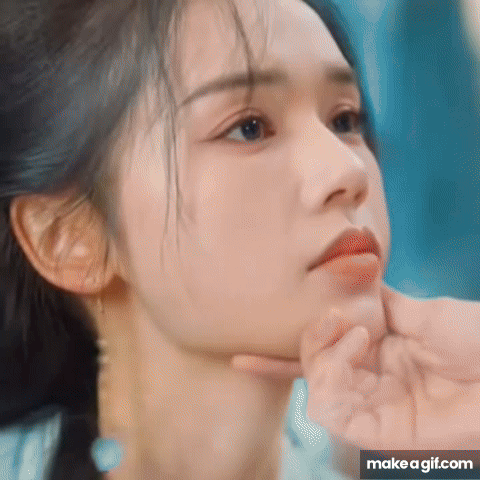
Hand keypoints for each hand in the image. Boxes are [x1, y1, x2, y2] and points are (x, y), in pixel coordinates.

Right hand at [232, 285, 479, 451]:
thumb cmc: (473, 337)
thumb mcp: (418, 310)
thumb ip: (377, 303)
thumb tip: (349, 278)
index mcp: (372, 353)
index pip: (317, 355)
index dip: (278, 355)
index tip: (241, 350)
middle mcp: (366, 381)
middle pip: (310, 370)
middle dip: (310, 340)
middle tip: (335, 318)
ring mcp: (371, 407)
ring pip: (316, 390)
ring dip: (324, 357)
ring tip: (355, 335)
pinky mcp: (379, 430)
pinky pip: (334, 413)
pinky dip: (333, 379)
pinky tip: (358, 352)